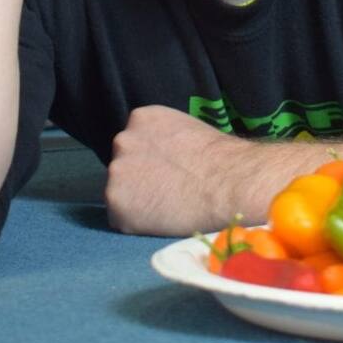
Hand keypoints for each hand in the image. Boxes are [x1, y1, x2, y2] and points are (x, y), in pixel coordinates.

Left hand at [103, 105, 246, 235]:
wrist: (227, 185)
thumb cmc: (220, 160)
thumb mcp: (187, 131)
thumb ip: (165, 140)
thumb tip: (162, 156)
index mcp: (141, 118)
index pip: (136, 143)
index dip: (150, 162)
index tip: (167, 172)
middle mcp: (123, 141)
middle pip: (124, 165)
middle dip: (140, 178)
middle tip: (167, 190)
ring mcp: (116, 171)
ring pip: (120, 193)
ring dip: (137, 201)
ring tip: (168, 206)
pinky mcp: (115, 202)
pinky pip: (122, 218)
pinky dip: (137, 223)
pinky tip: (161, 219)